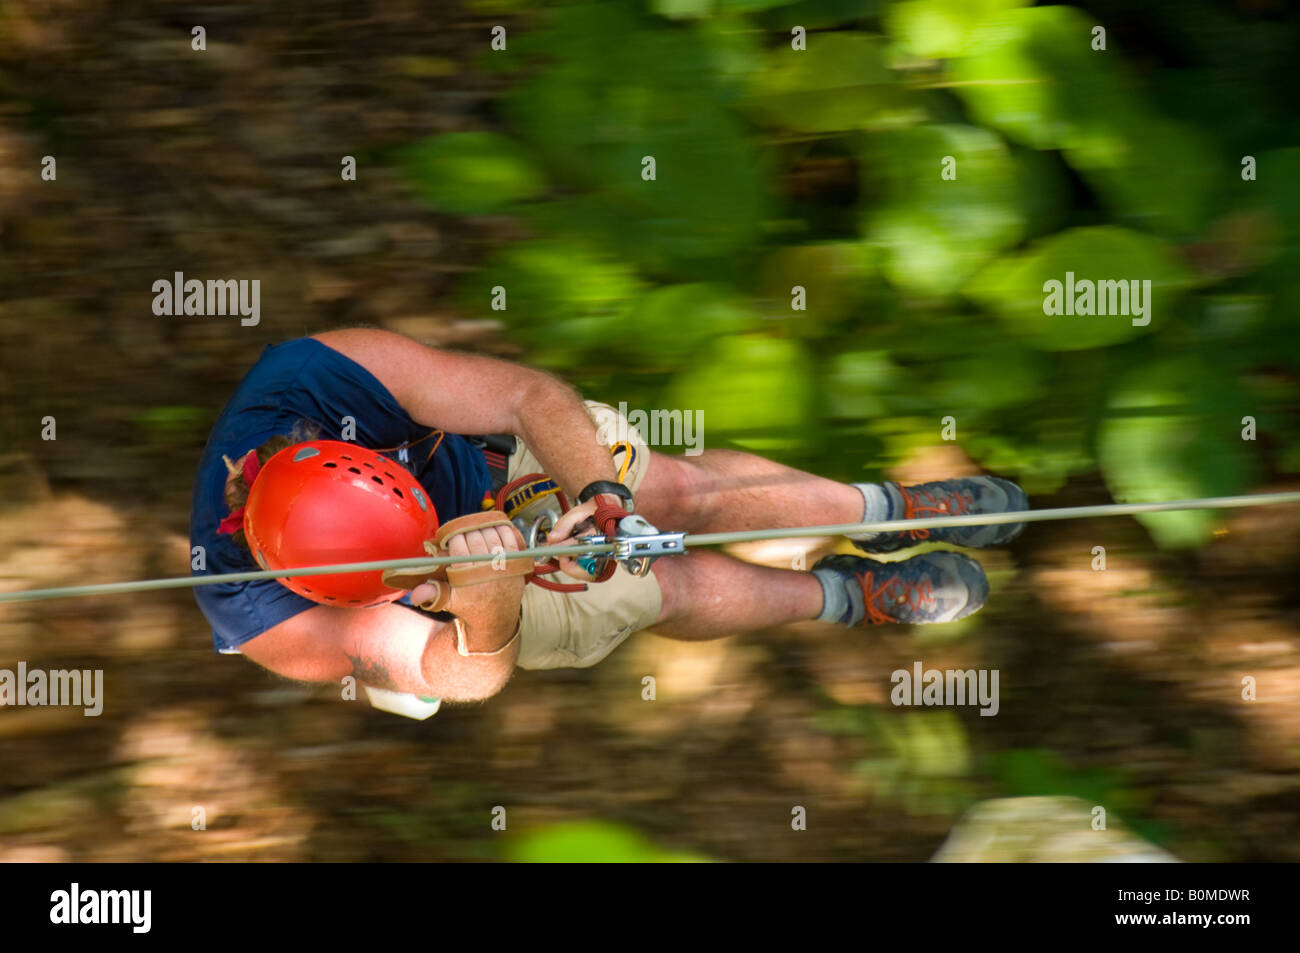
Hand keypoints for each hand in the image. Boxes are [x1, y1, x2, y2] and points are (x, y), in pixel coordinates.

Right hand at [410, 522, 525, 607]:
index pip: (459, 546)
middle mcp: (488, 571)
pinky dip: (501, 529)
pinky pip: (510, 537)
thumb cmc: (469, 605)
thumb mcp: (447, 601)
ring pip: (491, 534)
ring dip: (482, 528)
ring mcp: (505, 566)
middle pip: (475, 538)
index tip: (450, 538)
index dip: (453, 537)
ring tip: (475, 532)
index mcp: (469, 579)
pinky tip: (493, 529)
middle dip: (466, 532)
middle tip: (462, 534)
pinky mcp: (518, 562)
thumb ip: (431, 593)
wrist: (496, 619)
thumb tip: (415, 595)